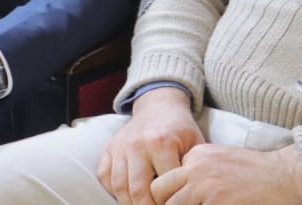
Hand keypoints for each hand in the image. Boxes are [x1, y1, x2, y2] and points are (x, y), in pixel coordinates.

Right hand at [97, 86, 204, 204]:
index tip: (177, 204)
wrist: (158, 106)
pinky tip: (128, 195)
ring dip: (131, 204)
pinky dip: (114, 191)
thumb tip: (196, 195)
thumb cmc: (180, 130)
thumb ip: (194, 170)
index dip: (171, 201)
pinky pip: (105, 176)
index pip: (164, 185)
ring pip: (120, 186)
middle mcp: (137, 144)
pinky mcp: (109, 148)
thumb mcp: (195, 145)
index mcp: (162, 142)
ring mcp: (120, 146)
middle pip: (139, 190)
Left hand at [150, 143, 301, 204]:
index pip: (165, 177)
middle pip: (160, 190)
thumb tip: (176, 189)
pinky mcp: (218, 203)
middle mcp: (195, 169)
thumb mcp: (217, 158)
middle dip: (163, 203)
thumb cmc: (252, 170)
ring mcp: (206, 187)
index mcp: (194, 155)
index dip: (166, 194)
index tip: (171, 200)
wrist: (282, 175)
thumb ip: (195, 169)